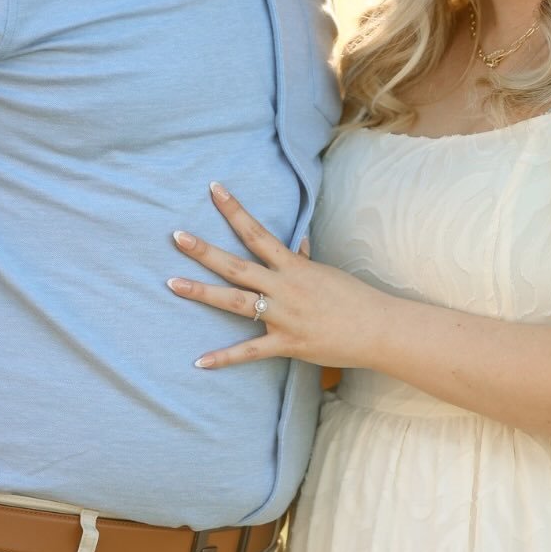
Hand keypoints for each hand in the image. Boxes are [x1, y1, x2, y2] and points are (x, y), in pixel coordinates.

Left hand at [167, 182, 387, 370]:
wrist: (378, 328)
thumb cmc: (354, 298)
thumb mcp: (327, 273)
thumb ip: (305, 260)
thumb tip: (298, 244)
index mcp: (293, 266)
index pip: (257, 232)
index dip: (234, 210)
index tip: (214, 190)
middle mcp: (283, 288)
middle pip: (236, 265)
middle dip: (204, 251)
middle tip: (176, 236)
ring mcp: (282, 316)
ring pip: (234, 302)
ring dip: (202, 292)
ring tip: (173, 283)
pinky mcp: (286, 344)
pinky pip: (250, 351)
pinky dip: (224, 358)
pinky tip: (199, 361)